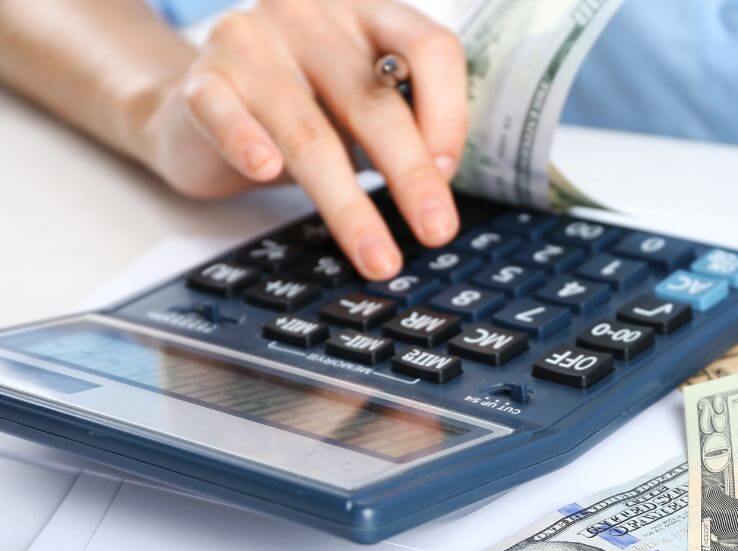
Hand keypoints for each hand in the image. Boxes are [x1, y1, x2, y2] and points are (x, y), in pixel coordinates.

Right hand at [137, 0, 466, 278]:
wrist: (204, 107)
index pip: (428, 47)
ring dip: (348, 204)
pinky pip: (225, 114)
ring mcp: (253, 44)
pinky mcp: (203, 80)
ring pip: (310, 131)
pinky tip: (265, 170)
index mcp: (368, 13)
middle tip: (435, 230)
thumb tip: (440, 180)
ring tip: (376, 256)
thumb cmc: (304, 106)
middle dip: (411, 175)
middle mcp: (312, 17)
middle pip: (374, 102)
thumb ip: (404, 121)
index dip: (449, 113)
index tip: (449, 173)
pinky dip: (245, 142)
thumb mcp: (362, 103)